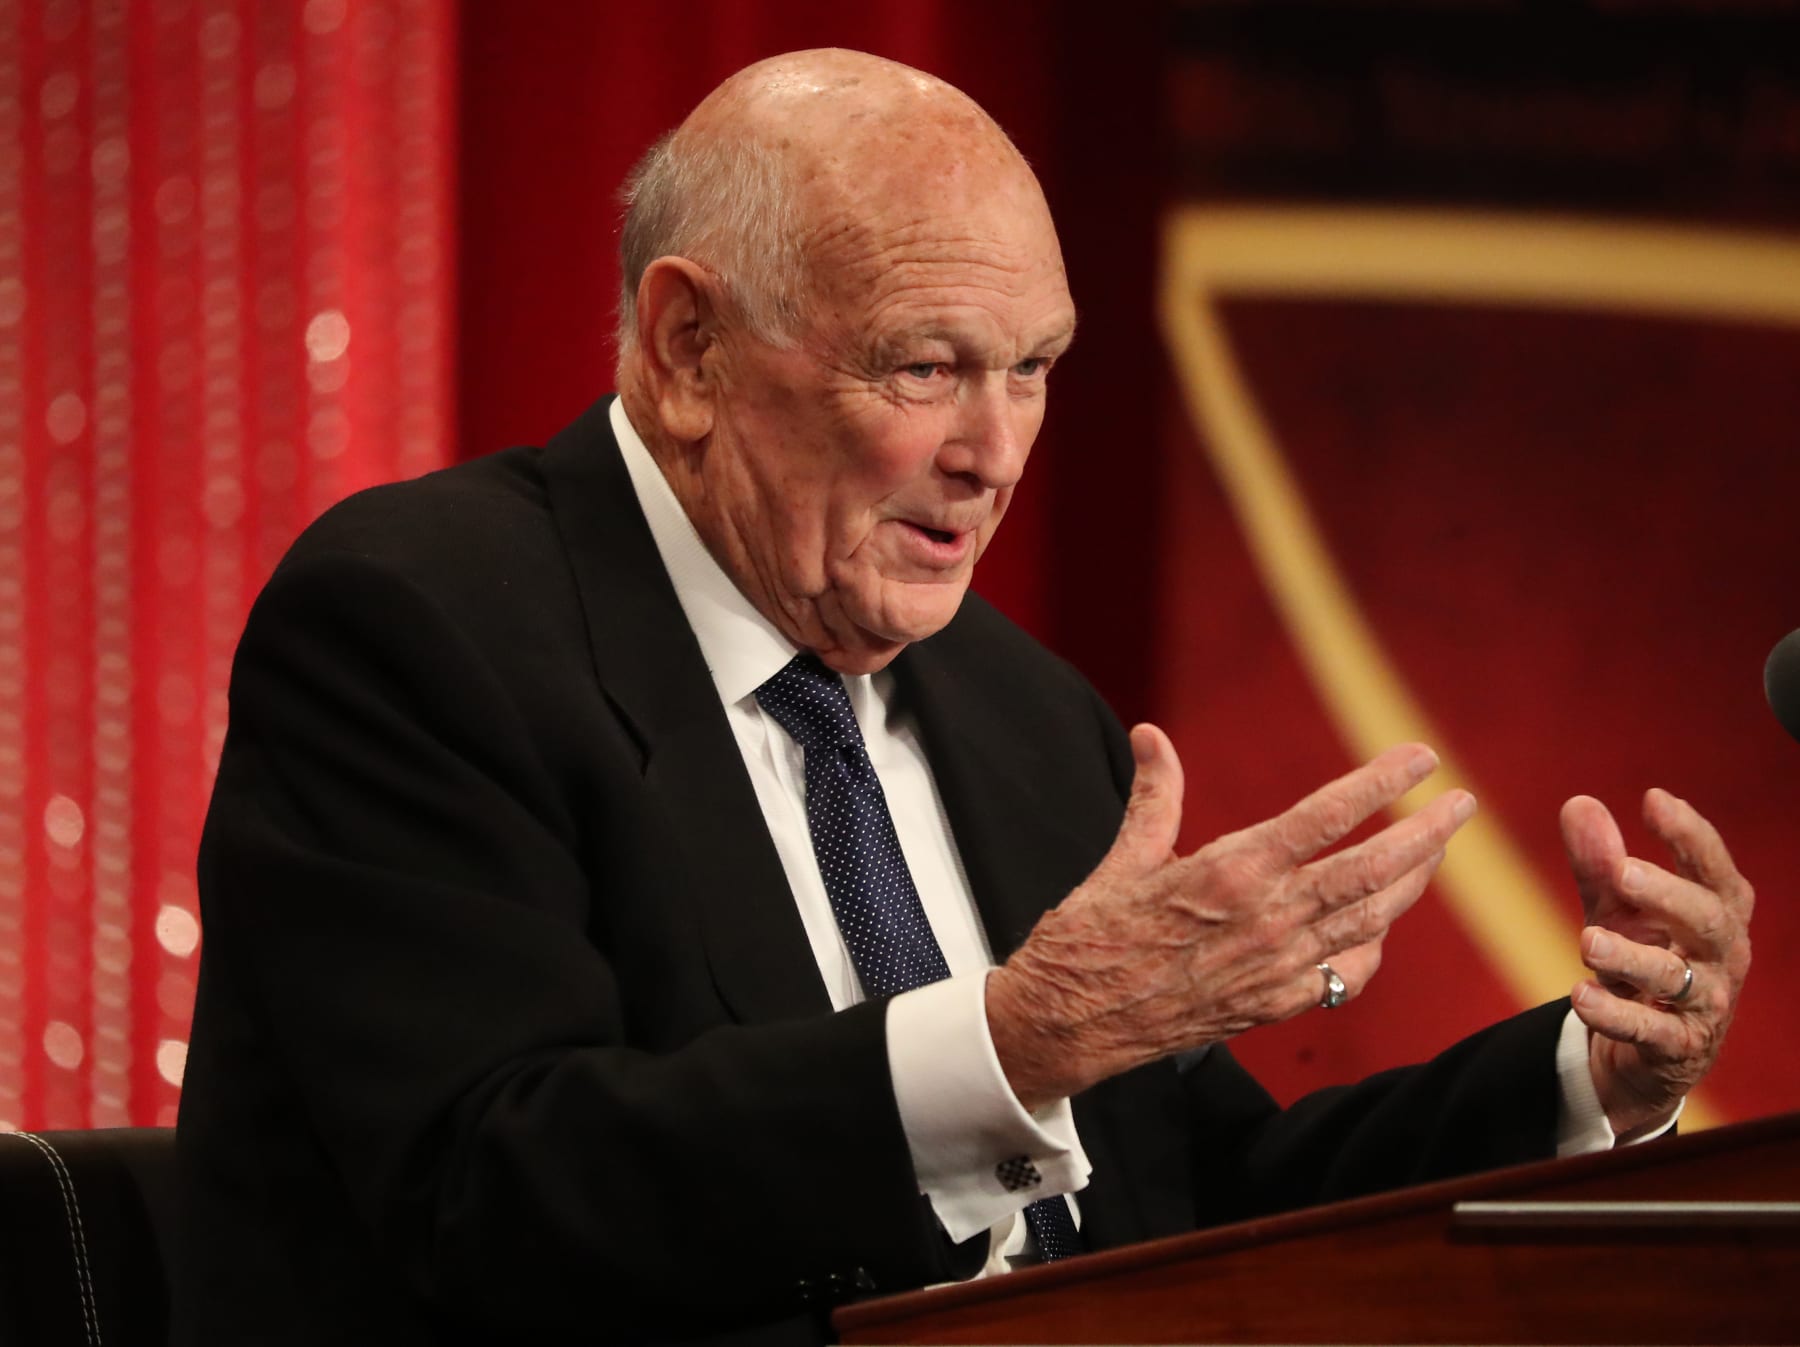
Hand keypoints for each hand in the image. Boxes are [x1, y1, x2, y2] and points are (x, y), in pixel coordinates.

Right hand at [987, 726, 1476, 1109]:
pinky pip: (1344, 974)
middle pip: (1372, 871)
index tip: (1420, 757)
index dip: (1381, 784)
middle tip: (1461, 805)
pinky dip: (1369, 946)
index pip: (1327, 817)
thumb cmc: (1091, 936)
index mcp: (1231, 870)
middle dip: (1426, 835)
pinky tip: (1374, 926)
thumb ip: (1155, 794)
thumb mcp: (1124, 857)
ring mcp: (1277, 967)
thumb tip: (1150, 734)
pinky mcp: (1274, 1004)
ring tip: (1433, 852)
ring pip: (1370, 920)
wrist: (1072, 1021)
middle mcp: (1267, 918)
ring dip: (1411, 883)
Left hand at [1560, 791, 1752, 1137]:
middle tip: (1623, 872)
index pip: (1713, 868)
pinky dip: (1613, 1013)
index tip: (1655, 799)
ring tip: (1588, 940)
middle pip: (1708, 919)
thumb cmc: (1642, 959)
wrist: (1645, 1049)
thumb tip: (1579, 803)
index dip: (1690, 834)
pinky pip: (1647, 1030)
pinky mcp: (1676, 1047)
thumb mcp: (1617, 910)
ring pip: (1674, 977)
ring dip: (1630, 956)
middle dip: (1668, 893)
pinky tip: (1580, 995)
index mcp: (1716, 912)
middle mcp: (1721, 956)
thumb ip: (1599, 863)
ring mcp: (1704, 1004)